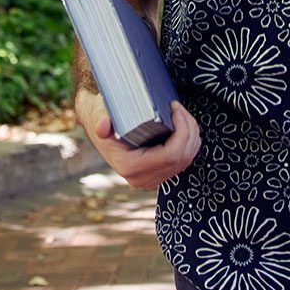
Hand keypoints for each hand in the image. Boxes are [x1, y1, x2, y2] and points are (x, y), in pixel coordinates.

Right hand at [78, 95, 199, 189]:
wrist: (99, 129)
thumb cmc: (101, 120)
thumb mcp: (98, 117)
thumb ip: (100, 122)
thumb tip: (103, 126)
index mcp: (130, 166)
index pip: (170, 155)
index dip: (182, 132)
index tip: (177, 110)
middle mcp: (142, 179)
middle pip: (182, 158)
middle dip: (189, 130)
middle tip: (181, 109)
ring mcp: (151, 180)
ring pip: (186, 160)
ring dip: (191, 136)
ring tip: (183, 115)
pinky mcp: (158, 175)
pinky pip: (182, 162)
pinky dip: (188, 144)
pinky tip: (184, 127)